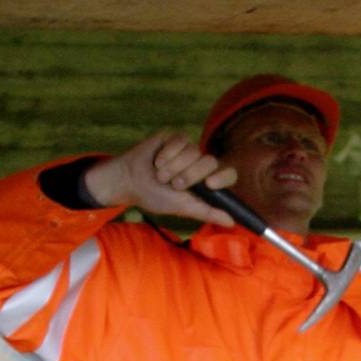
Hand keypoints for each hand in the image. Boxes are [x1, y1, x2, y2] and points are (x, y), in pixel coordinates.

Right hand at [83, 132, 236, 226]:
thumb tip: (232, 223)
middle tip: (173, 184)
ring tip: (160, 175)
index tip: (210, 184)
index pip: (228, 174)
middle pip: (210, 161)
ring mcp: (188, 149)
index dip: (223, 177)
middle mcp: (200, 163)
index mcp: (205, 181)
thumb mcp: (183, 207)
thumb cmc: (155, 196)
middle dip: (189, 175)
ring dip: (174, 167)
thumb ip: (207, 212)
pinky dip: (167, 154)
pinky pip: (181, 140)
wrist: (128, 181)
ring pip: (194, 151)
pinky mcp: (175, 138)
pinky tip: (156, 161)